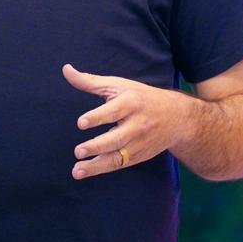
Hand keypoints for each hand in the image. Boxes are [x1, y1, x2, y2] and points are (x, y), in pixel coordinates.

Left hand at [63, 64, 190, 179]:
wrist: (176, 117)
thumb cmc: (140, 97)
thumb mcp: (118, 85)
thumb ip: (90, 81)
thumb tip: (66, 69)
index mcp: (131, 103)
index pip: (113, 111)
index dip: (97, 117)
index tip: (80, 123)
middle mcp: (137, 124)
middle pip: (117, 138)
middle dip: (97, 145)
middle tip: (78, 151)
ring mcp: (139, 143)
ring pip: (118, 156)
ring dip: (97, 165)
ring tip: (77, 170)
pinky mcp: (139, 156)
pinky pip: (120, 164)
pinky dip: (103, 169)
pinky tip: (86, 171)